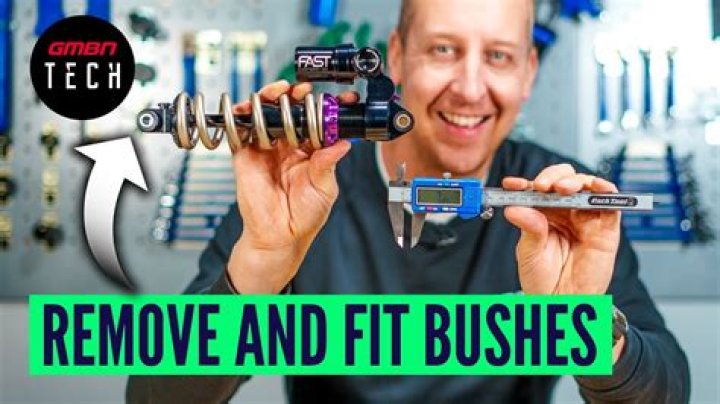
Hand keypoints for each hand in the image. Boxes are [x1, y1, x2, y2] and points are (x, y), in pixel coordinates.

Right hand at [227, 80, 357, 293]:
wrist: (279, 237)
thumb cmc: (304, 216)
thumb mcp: (324, 188)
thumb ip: (328, 163)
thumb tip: (342, 143)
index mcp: (309, 151)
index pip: (317, 121)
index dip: (325, 107)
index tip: (338, 99)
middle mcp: (288, 146)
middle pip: (290, 111)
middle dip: (295, 95)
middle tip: (301, 90)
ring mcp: (266, 148)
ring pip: (266, 114)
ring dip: (270, 98)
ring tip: (279, 92)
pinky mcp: (245, 155)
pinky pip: (241, 130)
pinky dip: (243, 115)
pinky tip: (251, 108)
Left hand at [502, 164, 621, 294]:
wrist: (562, 303)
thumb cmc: (543, 280)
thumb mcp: (529, 252)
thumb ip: (528, 228)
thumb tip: (515, 208)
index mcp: (543, 214)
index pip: (536, 191)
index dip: (524, 183)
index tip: (511, 185)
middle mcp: (565, 212)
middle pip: (563, 181)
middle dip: (552, 177)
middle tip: (541, 186)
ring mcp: (586, 218)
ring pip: (585, 187)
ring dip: (575, 181)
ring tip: (562, 188)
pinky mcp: (606, 228)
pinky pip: (611, 203)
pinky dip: (606, 190)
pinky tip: (595, 187)